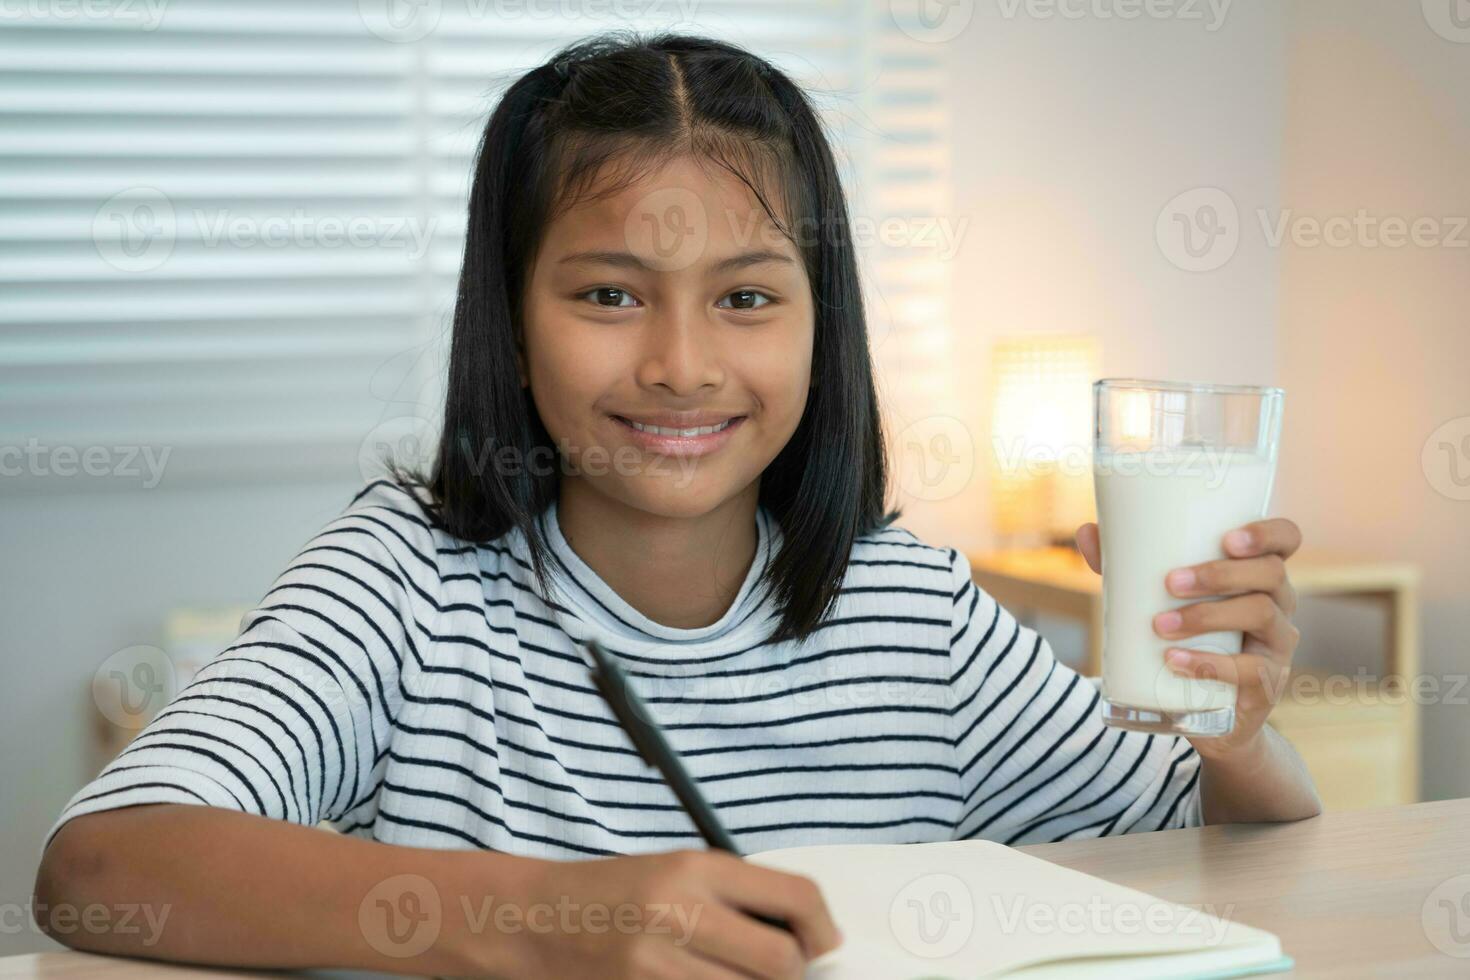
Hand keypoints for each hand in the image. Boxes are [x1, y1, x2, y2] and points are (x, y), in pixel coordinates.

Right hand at [490, 849, 842, 979]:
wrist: (537, 919)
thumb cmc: (614, 891)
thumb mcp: (677, 868)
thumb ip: (740, 892)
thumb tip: (813, 929)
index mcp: (695, 868)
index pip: (795, 897)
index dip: (823, 925)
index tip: (824, 939)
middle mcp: (680, 913)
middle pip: (782, 961)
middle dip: (794, 969)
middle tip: (784, 966)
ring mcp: (659, 964)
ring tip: (735, 972)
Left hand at [1074, 518, 1302, 759]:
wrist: (1208, 712)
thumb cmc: (1187, 637)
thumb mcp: (1163, 600)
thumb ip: (1128, 566)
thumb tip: (1086, 532)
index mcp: (1258, 574)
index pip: (1286, 539)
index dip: (1268, 532)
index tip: (1228, 537)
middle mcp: (1278, 603)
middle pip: (1270, 574)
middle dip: (1220, 574)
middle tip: (1170, 583)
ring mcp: (1277, 644)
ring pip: (1261, 614)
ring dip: (1207, 616)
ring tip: (1160, 626)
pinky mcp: (1267, 683)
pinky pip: (1249, 670)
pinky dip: (1209, 665)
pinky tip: (1174, 662)